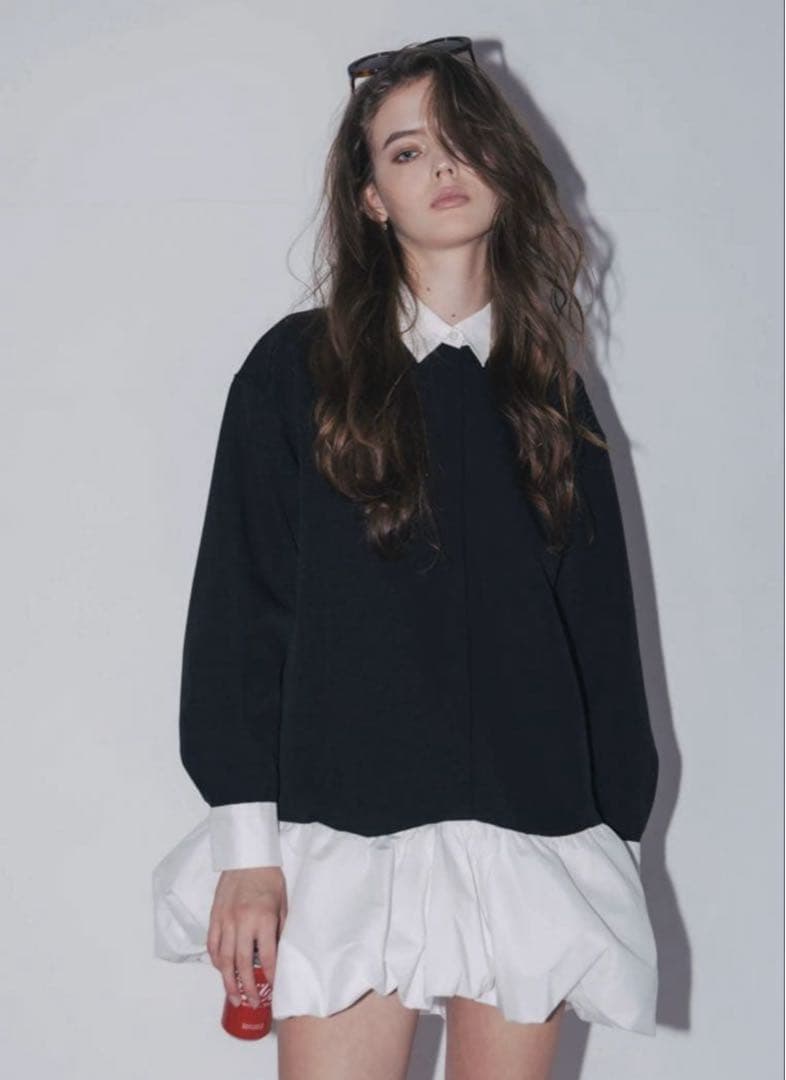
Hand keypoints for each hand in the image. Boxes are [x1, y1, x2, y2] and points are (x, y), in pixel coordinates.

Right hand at [207, 866, 286, 1006]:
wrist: (248, 855)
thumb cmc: (269, 877)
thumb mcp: (283, 903)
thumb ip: (280, 929)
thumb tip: (279, 954)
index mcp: (263, 918)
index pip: (267, 956)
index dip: (270, 976)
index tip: (272, 988)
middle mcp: (242, 922)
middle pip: (242, 964)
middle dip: (247, 988)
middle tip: (252, 1002)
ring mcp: (225, 920)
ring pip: (224, 959)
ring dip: (228, 982)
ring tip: (234, 997)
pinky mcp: (214, 916)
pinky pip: (212, 945)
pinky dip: (216, 961)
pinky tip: (222, 971)